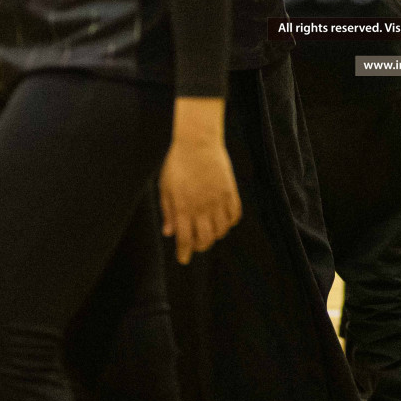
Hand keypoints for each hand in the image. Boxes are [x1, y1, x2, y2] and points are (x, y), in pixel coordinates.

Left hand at [160, 98, 241, 264]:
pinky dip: (229, 223)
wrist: (197, 141)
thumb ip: (168, 211)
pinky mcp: (230, 191)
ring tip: (209, 232)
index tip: (183, 259)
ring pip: (221, 231)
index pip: (185, 239)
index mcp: (183, 207)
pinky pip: (234, 215)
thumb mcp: (165, 187)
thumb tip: (168, 233)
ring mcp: (218, 200)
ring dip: (215, 236)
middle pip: (205, 239)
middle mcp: (202, 207)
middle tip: (196, 245)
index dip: (184, 252)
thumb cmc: (177, 163)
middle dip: (200, 247)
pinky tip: (223, 221)